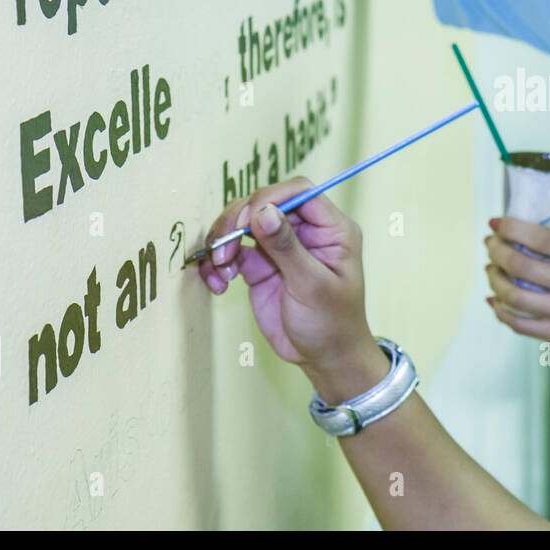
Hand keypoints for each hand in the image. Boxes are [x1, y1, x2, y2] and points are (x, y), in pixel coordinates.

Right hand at [195, 177, 370, 369]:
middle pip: (264, 203)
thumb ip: (287, 248)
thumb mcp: (312, 286)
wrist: (324, 357)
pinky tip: (218, 284)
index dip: (270, 197)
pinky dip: (218, 263)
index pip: (299, 191)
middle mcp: (305, 231)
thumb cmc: (332, 323)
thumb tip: (263, 210)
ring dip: (223, 241)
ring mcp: (280, 247)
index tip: (247, 218)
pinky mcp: (260, 265)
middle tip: (224, 248)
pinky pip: (232, 251)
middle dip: (237, 220)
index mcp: (331, 228)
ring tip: (220, 269)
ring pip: (243, 223)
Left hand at [483, 218, 549, 363]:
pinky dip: (502, 311)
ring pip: (514, 297)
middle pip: (521, 266)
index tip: (497, 222)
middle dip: (497, 250)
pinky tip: (495, 300)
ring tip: (491, 268)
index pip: (541, 238)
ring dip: (495, 279)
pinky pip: (522, 326)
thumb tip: (548, 227)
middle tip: (491, 243)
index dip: (511, 228)